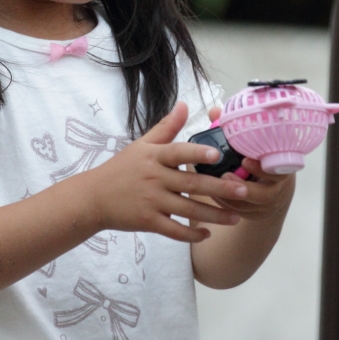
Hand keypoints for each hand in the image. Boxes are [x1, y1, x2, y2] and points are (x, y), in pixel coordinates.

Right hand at [87, 102, 249, 243]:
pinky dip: (192, 234)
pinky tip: (208, 234)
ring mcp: (152, 201)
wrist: (94, 197)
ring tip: (237, 217)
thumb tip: (184, 105)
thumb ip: (167, 127)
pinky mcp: (148, 222)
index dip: (197, 153)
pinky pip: (174, 230)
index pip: (178, 152)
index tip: (217, 154)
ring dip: (215, 215)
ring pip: (188, 210)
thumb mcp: (142, 144)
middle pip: (191, 184)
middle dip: (220, 189)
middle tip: (244, 191)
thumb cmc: (122, 168)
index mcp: (154, 157)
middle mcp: (154, 178)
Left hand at [206, 107, 294, 220]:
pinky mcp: (256, 214)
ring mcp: (268, 204)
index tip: (245, 161)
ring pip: (250, 206)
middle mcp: (278, 188)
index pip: (278, 170)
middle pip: (264, 194)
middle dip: (243, 187)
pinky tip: (213, 195)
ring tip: (214, 185)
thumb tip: (215, 111)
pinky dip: (227, 205)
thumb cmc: (259, 157)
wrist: (274, 185)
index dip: (262, 168)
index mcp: (280, 166)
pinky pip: (241, 212)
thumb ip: (234, 129)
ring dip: (231, 197)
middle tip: (225, 176)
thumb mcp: (253, 143)